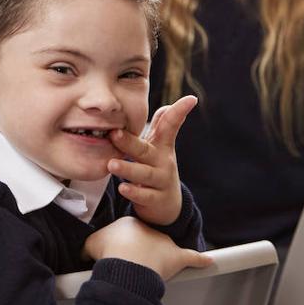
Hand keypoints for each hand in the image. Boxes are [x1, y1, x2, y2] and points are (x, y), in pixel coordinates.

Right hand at [83, 216, 211, 279]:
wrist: (125, 261)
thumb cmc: (109, 252)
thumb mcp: (91, 244)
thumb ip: (88, 246)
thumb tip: (83, 252)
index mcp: (131, 223)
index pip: (128, 232)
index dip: (120, 244)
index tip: (115, 253)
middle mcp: (150, 230)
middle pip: (146, 240)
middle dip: (139, 250)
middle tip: (127, 263)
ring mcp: (165, 243)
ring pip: (164, 249)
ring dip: (159, 258)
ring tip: (150, 269)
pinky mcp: (178, 257)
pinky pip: (192, 258)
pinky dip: (201, 260)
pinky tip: (209, 260)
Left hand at [107, 95, 196, 225]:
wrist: (166, 205)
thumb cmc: (156, 167)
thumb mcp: (160, 146)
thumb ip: (161, 125)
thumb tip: (166, 103)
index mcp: (162, 146)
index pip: (170, 126)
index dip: (179, 112)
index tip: (191, 99)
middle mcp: (163, 162)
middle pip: (145, 150)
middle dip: (129, 142)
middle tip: (114, 134)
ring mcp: (161, 181)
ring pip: (144, 174)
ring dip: (127, 169)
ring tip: (112, 165)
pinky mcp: (156, 199)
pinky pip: (144, 196)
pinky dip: (134, 192)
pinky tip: (123, 188)